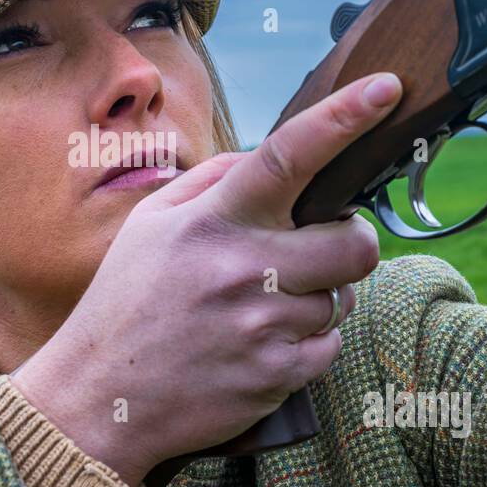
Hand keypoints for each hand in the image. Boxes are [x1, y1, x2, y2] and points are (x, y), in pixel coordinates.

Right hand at [10, 72, 402, 484]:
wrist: (101, 399)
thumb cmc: (125, 304)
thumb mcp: (148, 226)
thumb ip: (210, 183)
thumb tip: (267, 159)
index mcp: (212, 220)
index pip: (288, 156)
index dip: (343, 118)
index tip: (385, 87)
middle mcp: (243, 268)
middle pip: (355, 243)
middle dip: (350, 243)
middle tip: (319, 250)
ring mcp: (263, 325)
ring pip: (342, 298)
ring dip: (317, 299)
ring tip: (263, 308)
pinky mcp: (276, 376)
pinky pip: (330, 347)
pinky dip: (308, 344)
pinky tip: (262, 344)